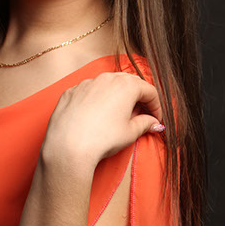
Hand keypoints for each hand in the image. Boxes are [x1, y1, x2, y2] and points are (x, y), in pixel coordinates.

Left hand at [43, 71, 163, 164]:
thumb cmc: (102, 139)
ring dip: (116, 96)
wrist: (68, 146)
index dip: (156, 106)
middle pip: (129, 83)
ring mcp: (86, 83)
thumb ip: (145, 123)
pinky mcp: (70, 92)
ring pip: (107, 85)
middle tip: (140, 115)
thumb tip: (153, 123)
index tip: (155, 119)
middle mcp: (105, 79)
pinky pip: (88, 92)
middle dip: (137, 98)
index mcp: (125, 85)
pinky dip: (96, 100)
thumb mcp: (130, 133)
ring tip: (117, 115)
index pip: (149, 91)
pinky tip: (96, 115)